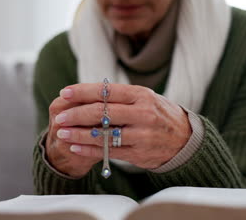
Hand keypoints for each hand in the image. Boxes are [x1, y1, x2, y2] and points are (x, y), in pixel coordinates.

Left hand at [47, 83, 191, 172]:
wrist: (185, 139)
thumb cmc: (158, 114)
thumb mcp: (144, 98)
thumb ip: (118, 96)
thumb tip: (85, 93)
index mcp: (141, 95)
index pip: (106, 91)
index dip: (82, 92)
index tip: (64, 93)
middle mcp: (143, 113)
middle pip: (102, 113)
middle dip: (76, 114)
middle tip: (60, 116)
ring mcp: (142, 135)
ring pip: (103, 135)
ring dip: (78, 135)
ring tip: (62, 133)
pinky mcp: (139, 154)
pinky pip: (109, 152)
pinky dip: (89, 149)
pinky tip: (75, 147)